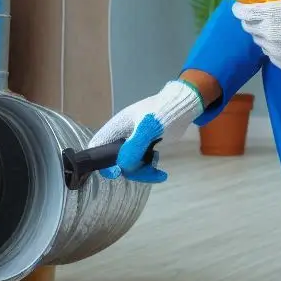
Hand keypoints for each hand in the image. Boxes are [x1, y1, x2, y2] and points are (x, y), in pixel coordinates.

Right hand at [87, 79, 202, 181]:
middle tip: (148, 170)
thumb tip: (122, 166)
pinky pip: (141, 165)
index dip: (100, 161)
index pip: (97, 145)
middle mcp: (121, 137)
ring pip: (129, 165)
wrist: (182, 107)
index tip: (116, 171)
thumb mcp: (148, 128)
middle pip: (114, 160)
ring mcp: (133, 144)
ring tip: (159, 173)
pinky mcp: (144, 149)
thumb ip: (134, 146)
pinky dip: (149, 171)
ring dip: (142, 172)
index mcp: (116, 127)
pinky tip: (161, 173)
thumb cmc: (162, 112)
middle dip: (130, 169)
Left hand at [232, 0, 280, 72]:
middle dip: (253, 18)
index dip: (240, 7)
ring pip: (260, 40)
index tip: (244, 4)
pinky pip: (271, 53)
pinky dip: (276, 46)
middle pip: (249, 27)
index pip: (243, 13)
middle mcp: (271, 36)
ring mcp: (277, 53)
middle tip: (268, 12)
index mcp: (274, 15)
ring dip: (265, 32)